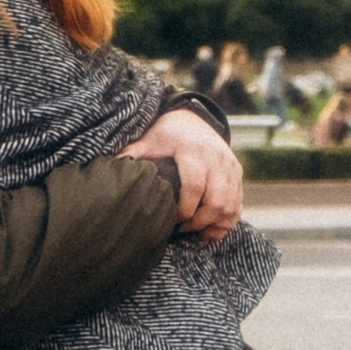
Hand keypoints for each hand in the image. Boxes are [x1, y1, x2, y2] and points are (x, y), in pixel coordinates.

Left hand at [119, 105, 242, 241]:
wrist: (193, 118)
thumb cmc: (166, 134)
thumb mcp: (149, 140)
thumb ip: (133, 154)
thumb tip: (112, 168)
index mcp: (193, 150)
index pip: (194, 186)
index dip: (184, 209)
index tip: (173, 220)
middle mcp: (215, 158)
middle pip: (216, 200)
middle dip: (200, 221)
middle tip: (183, 229)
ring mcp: (229, 165)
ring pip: (230, 204)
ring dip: (214, 223)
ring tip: (196, 231)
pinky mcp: (237, 173)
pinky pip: (238, 203)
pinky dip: (227, 220)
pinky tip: (211, 228)